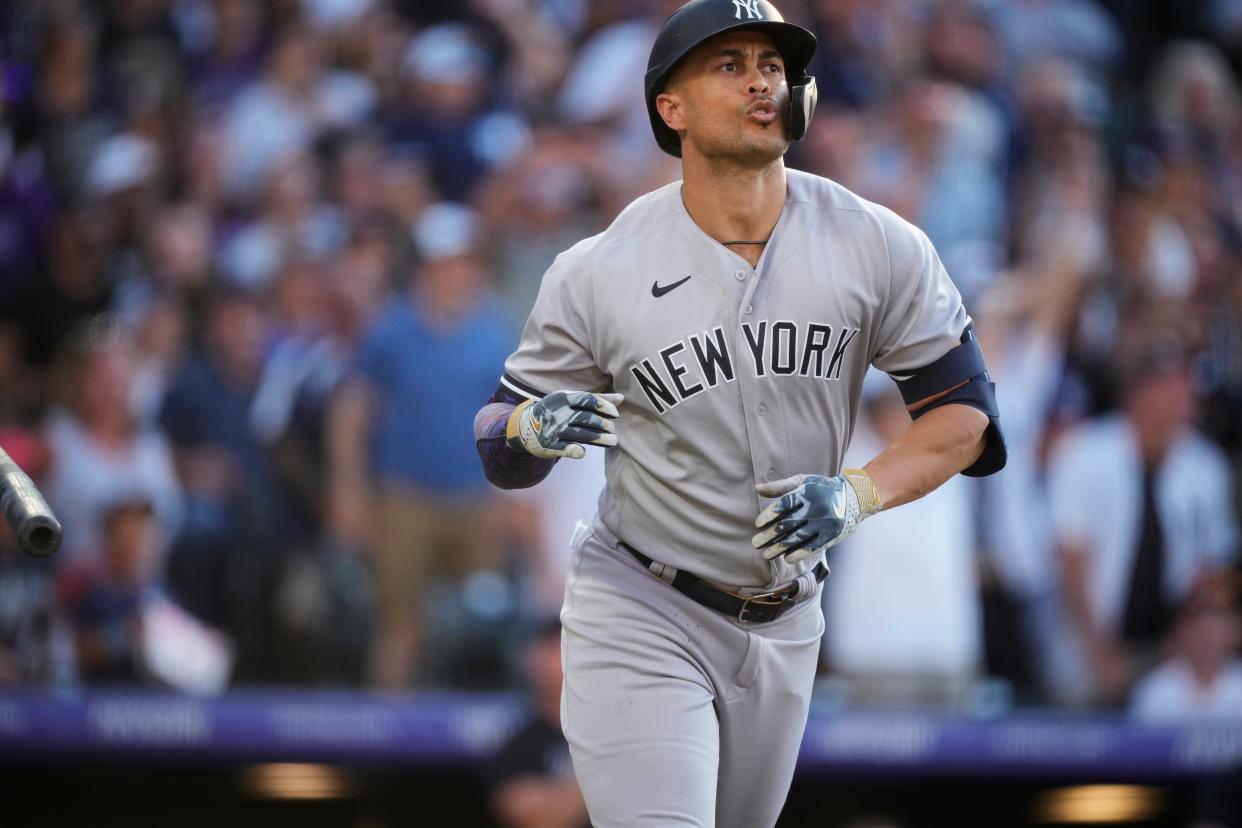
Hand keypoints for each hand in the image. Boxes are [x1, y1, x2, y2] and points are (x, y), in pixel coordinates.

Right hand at [507, 391, 622, 458]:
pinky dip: (574, 451)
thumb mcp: (572, 400)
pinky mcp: (550, 445)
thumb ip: (596, 399)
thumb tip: (622, 398)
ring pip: (580, 434)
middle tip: (612, 428)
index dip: (604, 406)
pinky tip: (583, 453)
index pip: (588, 400)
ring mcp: (554, 430)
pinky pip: (565, 449)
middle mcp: (559, 413)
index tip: (615, 414)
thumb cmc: (557, 411)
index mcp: (564, 398)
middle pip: (586, 418)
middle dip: (603, 424)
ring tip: (613, 441)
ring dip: (599, 438)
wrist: (525, 426)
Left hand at [752, 474, 861, 563]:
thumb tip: (757, 489)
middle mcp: (815, 507)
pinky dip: (799, 554)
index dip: (768, 516)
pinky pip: (813, 547)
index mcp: (806, 492)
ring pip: (797, 538)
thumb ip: (780, 487)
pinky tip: (787, 558)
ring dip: (779, 548)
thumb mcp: (802, 482)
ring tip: (766, 555)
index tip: (758, 525)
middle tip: (756, 544)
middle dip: (769, 536)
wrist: (856, 497)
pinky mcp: (831, 535)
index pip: (783, 505)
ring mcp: (824, 522)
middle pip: (787, 524)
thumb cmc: (822, 488)